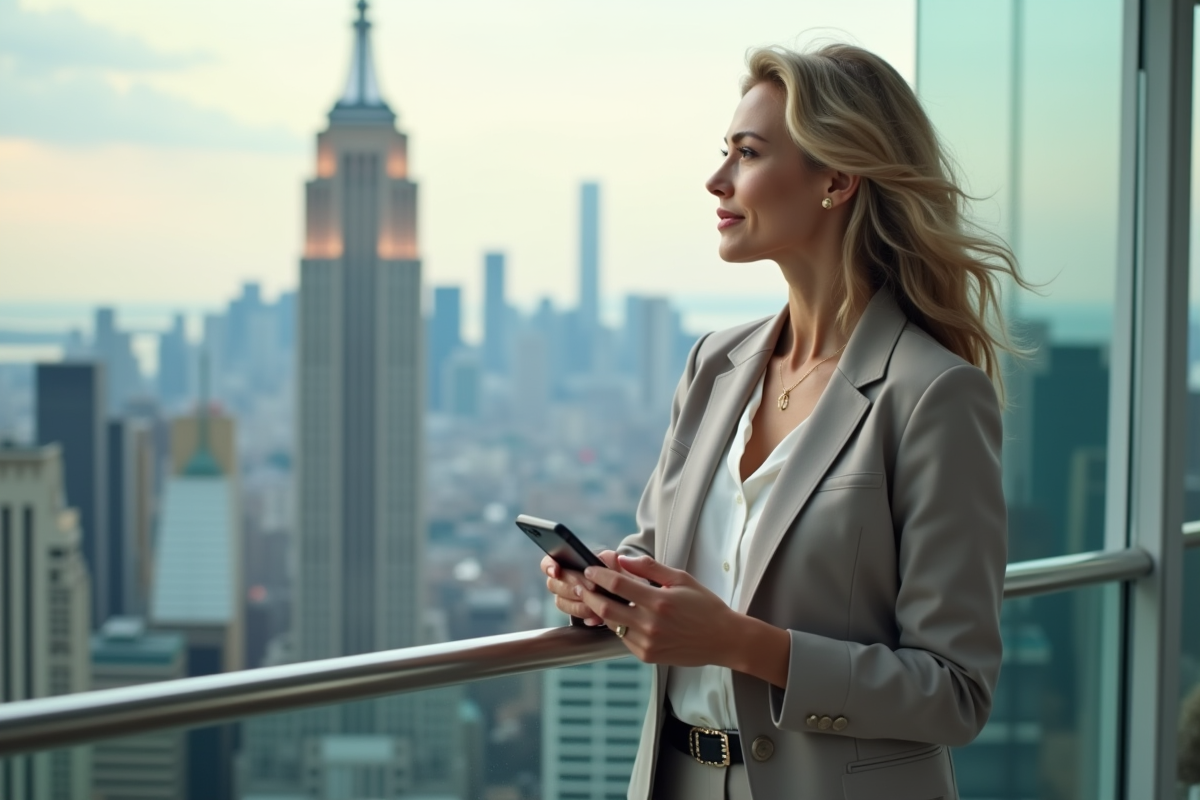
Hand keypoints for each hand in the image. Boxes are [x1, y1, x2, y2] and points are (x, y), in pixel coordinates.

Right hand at [541, 550, 623, 626]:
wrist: (617, 593)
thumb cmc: (610, 573)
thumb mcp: (612, 562)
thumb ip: (609, 557)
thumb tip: (612, 558)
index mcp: (565, 563)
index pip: (547, 563)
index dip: (549, 566)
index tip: (556, 571)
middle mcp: (561, 580)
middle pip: (553, 584)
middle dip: (573, 586)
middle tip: (592, 587)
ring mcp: (565, 597)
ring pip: (560, 602)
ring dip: (578, 603)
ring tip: (596, 603)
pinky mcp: (574, 611)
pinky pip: (572, 615)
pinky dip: (585, 615)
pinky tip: (597, 616)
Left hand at [573, 554, 743, 667]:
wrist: (723, 639)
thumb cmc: (704, 606)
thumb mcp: (681, 579)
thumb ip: (650, 568)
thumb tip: (623, 559)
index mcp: (659, 602)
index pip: (618, 585)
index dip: (599, 575)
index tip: (589, 568)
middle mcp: (650, 624)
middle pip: (605, 608)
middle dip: (588, 593)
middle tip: (579, 583)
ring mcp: (647, 643)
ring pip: (611, 625)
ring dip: (598, 611)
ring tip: (591, 597)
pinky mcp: (647, 656)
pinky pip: (623, 639)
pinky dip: (616, 626)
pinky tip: (614, 615)